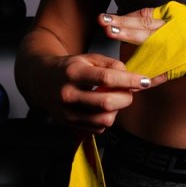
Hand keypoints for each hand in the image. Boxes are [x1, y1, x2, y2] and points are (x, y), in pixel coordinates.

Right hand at [25, 51, 153, 134]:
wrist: (40, 80)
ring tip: (113, 98)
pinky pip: (98, 128)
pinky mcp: (68, 125)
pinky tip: (101, 108)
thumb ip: (111, 64)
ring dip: (116, 110)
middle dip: (126, 97)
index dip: (130, 80)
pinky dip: (106, 119)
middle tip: (128, 91)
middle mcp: (68, 94)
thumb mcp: (88, 58)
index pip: (107, 78)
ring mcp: (67, 113)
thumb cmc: (68, 68)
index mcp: (73, 73)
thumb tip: (131, 76)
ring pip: (104, 119)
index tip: (145, 81)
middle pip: (107, 103)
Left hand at [103, 1, 185, 86]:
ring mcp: (185, 41)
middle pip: (144, 24)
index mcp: (179, 15)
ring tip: (112, 40)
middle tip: (102, 24)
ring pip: (151, 41)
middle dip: (122, 26)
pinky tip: (136, 78)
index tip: (108, 20)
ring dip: (131, 42)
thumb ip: (170, 32)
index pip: (145, 15)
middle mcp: (180, 24)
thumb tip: (148, 38)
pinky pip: (165, 68)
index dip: (126, 18)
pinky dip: (151, 74)